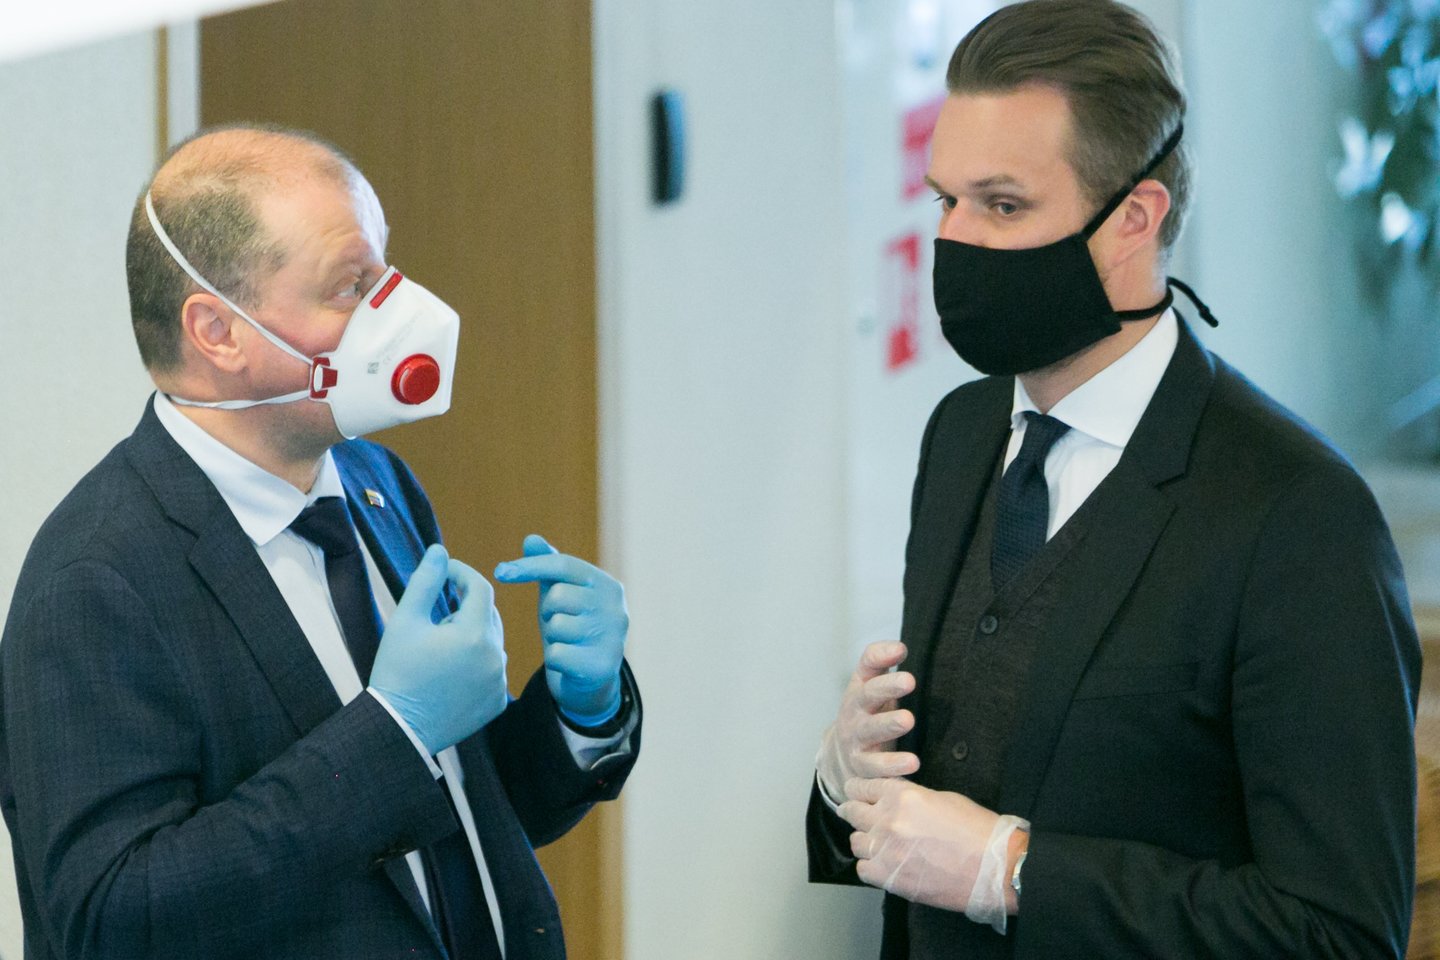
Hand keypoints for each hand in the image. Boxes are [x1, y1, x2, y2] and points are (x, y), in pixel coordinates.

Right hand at [369, 544, 507, 753]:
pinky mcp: (498, 702)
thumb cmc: (397, 671)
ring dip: (471, 635)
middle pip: (488, 614)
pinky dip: (477, 662)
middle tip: (434, 617)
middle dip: (464, 607)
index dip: (462, 574)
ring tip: (438, 649)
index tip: (444, 572)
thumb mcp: (405, 621)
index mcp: (474, 635)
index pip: (479, 588)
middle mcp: (495, 657)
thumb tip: (440, 551)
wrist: (397, 728)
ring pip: (491, 641)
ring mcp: (499, 682)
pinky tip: (450, 671)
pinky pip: (493, 669)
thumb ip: (425, 581)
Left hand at [494, 534, 627, 726]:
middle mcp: (617, 609)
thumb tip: (531, 538)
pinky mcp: (602, 666)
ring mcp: (613, 638)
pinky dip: (555, 659)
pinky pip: (557, 654)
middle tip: (558, 622)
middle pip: (558, 597)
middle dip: (549, 611)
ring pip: (557, 626)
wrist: (590, 679)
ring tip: (566, 642)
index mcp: (609, 586)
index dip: (530, 566)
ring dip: (552, 636)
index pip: (565, 565)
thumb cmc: (573, 627)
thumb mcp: (560, 594)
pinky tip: (568, 662)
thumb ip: (548, 566)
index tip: (500, 572)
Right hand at [816, 641, 919, 802]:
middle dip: (887, 689)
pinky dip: (892, 767)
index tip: (902, 650)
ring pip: (870, 733)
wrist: (839, 757)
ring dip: (888, 726)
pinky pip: (876, 769)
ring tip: (908, 720)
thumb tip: (899, 647)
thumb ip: (881, 663)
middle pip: (867, 698)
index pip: (866, 669)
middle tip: (909, 680)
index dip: (881, 657)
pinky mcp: (862, 769)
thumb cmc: (864, 715)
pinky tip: (911, 764)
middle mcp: (854, 714)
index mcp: (858, 691)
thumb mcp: (868, 687)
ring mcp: (856, 741)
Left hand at [840, 778, 1025, 929]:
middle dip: (853, 811)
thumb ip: (910, 797)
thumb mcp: (941, 798)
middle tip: (853, 813)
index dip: (857, 789)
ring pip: (856, 841)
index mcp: (901, 796)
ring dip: (864, 840)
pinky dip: (870, 865)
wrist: (994, 867)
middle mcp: (888, 820)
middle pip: (853, 812)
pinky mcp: (890, 878)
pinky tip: (883, 864)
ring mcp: (886, 851)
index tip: (854, 792)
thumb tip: (893, 801)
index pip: (864, 786)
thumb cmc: (976, 829)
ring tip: (876, 842)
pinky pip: (863, 869)